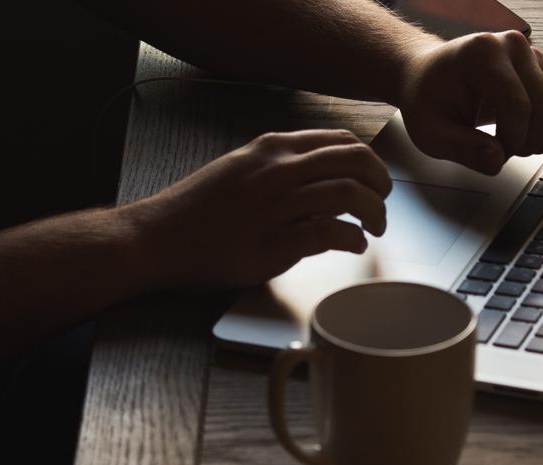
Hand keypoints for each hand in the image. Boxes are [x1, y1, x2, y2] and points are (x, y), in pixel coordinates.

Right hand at [124, 129, 389, 287]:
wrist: (158, 238)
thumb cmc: (197, 210)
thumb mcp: (239, 168)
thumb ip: (278, 166)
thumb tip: (320, 174)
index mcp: (271, 148)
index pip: (339, 141)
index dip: (368, 160)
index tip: (374, 178)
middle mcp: (278, 170)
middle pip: (355, 161)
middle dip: (381, 182)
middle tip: (384, 202)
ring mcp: (277, 205)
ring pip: (350, 194)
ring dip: (374, 214)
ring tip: (374, 228)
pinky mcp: (275, 242)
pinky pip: (332, 233)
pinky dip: (353, 240)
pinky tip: (354, 246)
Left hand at [396, 31, 542, 174]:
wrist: (433, 77)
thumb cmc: (429, 100)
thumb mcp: (431, 132)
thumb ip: (461, 149)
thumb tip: (496, 161)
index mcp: (482, 53)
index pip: (518, 106)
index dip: (512, 141)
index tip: (495, 153)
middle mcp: (514, 46)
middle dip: (529, 143)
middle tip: (506, 151)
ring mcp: (536, 56)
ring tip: (518, 143)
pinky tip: (540, 138)